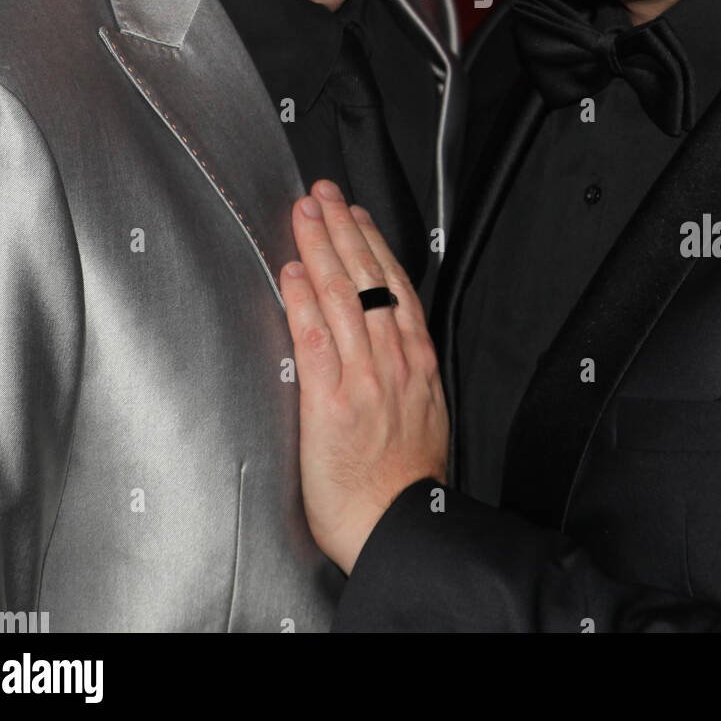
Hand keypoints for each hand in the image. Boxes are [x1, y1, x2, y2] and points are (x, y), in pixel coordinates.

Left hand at [281, 179, 448, 574]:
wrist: (399, 527)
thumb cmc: (406, 482)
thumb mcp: (426, 413)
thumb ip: (406, 371)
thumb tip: (387, 340)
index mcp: (416, 361)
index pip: (393, 285)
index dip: (372, 243)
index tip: (355, 214)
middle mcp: (392, 361)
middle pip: (367, 278)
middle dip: (343, 229)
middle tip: (323, 193)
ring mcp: (363, 378)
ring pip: (344, 296)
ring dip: (322, 248)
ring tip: (305, 213)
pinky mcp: (331, 402)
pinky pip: (316, 339)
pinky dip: (305, 301)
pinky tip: (294, 271)